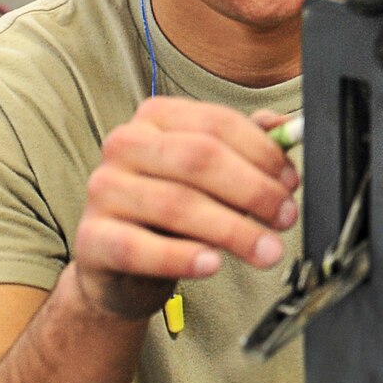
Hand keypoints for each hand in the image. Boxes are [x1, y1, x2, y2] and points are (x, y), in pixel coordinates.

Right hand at [74, 98, 298, 318]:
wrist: (122, 265)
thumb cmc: (174, 212)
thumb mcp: (213, 174)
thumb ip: (249, 148)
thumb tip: (289, 129)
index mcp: (156, 118)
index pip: (217, 123)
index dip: (263, 153)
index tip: (291, 183)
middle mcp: (124, 145)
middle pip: (199, 158)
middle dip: (254, 190)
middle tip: (285, 217)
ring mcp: (103, 189)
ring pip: (176, 204)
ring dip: (233, 230)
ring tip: (265, 250)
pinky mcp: (92, 237)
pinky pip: (139, 247)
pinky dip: (182, 257)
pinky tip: (212, 264)